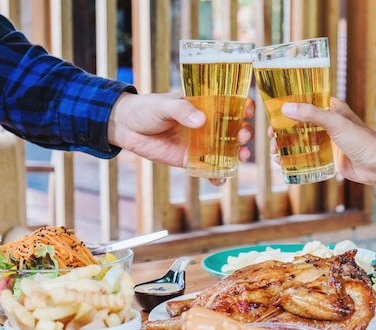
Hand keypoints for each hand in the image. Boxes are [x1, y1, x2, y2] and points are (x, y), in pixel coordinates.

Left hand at [109, 92, 254, 184]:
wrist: (127, 128)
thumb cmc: (147, 109)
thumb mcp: (164, 106)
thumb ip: (182, 111)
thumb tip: (201, 121)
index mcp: (205, 105)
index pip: (231, 104)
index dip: (244, 106)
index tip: (248, 110)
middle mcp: (208, 124)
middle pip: (234, 129)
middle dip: (243, 133)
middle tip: (243, 137)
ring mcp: (201, 143)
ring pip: (226, 150)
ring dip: (237, 154)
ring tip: (240, 157)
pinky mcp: (191, 160)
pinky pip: (209, 169)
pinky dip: (217, 176)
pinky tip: (220, 179)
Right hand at [276, 97, 375, 183]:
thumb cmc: (362, 139)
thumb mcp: (335, 123)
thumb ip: (311, 115)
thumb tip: (285, 108)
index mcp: (330, 108)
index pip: (304, 102)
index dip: (287, 107)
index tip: (272, 114)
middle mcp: (327, 123)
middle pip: (298, 123)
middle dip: (281, 130)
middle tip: (271, 137)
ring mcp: (326, 140)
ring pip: (300, 140)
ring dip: (285, 146)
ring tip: (275, 153)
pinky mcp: (327, 156)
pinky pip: (306, 155)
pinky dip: (293, 158)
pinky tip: (283, 163)